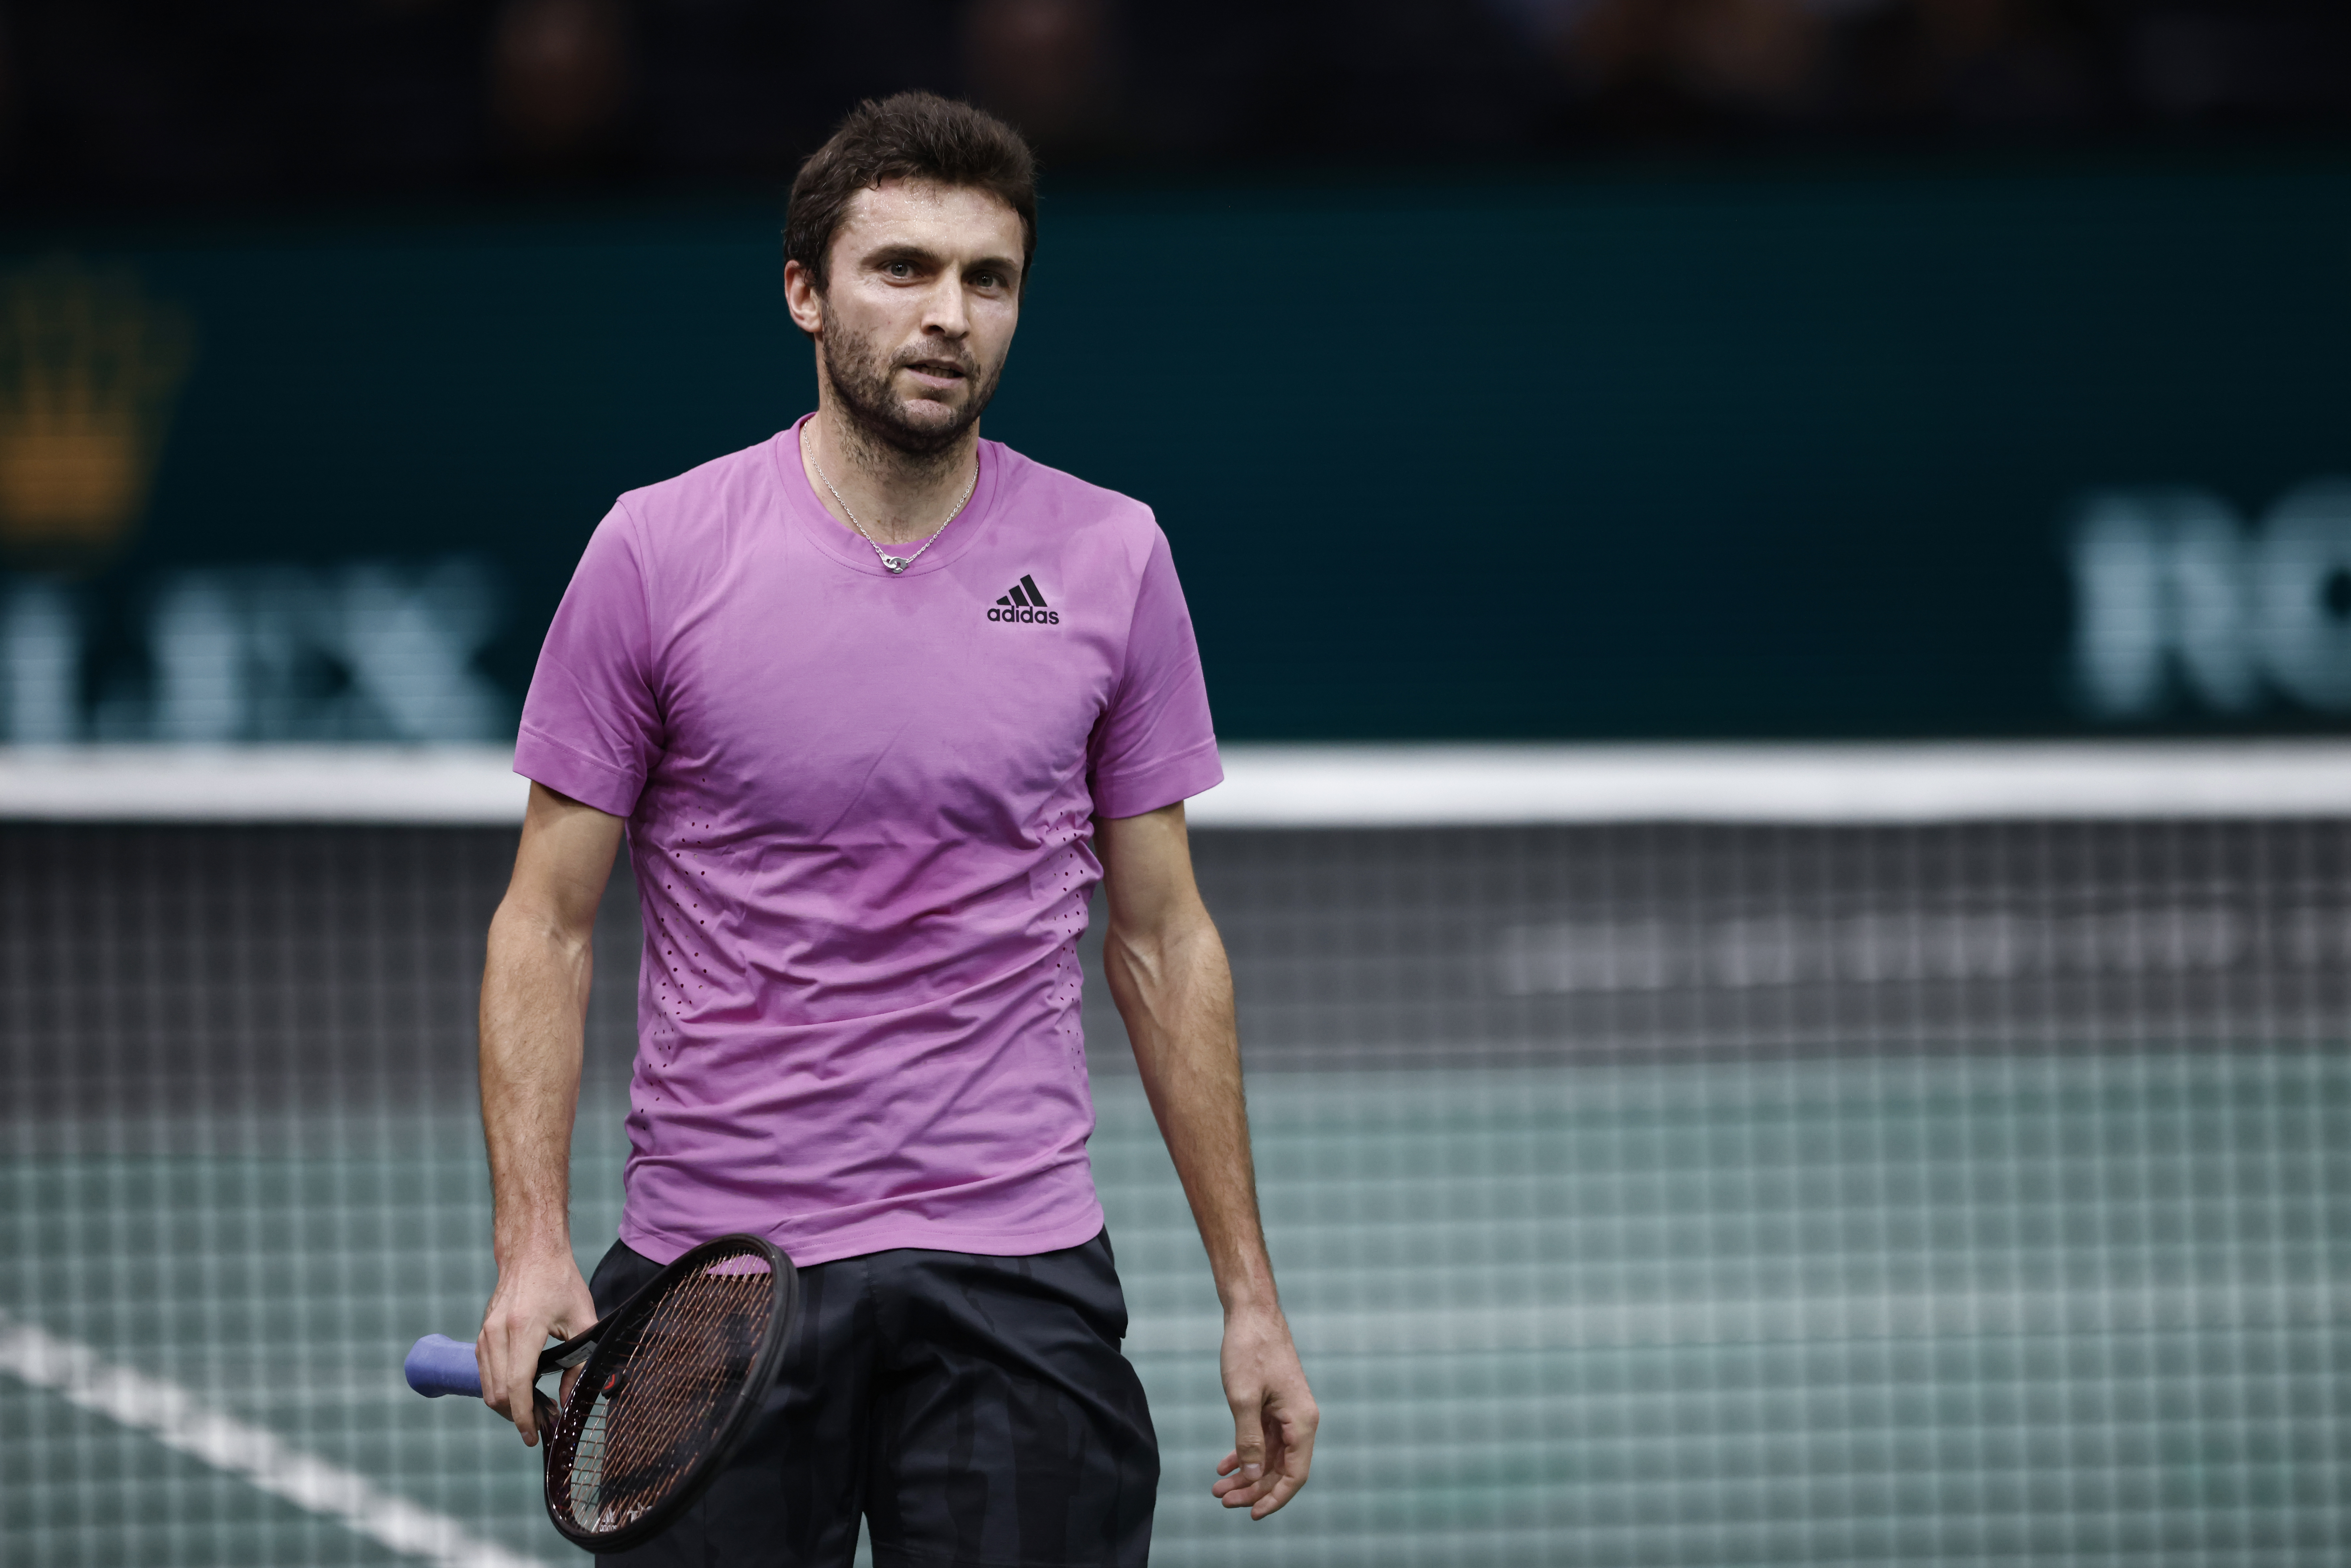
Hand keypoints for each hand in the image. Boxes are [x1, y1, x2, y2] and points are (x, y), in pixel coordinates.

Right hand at [477, 1244, 595, 1446]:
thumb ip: (580, 1361)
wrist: (531, 1252)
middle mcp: (497, 1333)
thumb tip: (568, 1399)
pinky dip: (501, 1390)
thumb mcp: (582, 1319)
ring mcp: (485, 1334)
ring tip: (537, 1413)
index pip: (517, 1386)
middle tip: (543, 1426)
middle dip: (518, 1417)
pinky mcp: (481, 1335)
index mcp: (523, 1328)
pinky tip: (524, 1393)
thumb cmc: (561, 1281)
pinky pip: (485, 1373)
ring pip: (487, 1387)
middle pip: (498, 1394)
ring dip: (508, 1407)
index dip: (524, 1417)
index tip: (533, 1438)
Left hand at [1211, 1304, 1317, 1518]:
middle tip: (1221, 1500)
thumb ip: (1249, 1441)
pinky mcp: (1274, 1405)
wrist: (1251, 1312)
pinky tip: (1224, 1465)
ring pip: (1270, 1457)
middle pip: (1280, 1470)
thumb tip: (1253, 1477)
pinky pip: (1263, 1440)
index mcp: (1301, 1422)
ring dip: (1246, 1475)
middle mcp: (1299, 1421)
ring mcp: (1287, 1413)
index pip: (1295, 1475)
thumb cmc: (1249, 1349)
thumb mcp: (1243, 1398)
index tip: (1251, 1515)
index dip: (1274, 1499)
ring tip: (1217, 1489)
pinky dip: (1245, 1454)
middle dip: (1252, 1489)